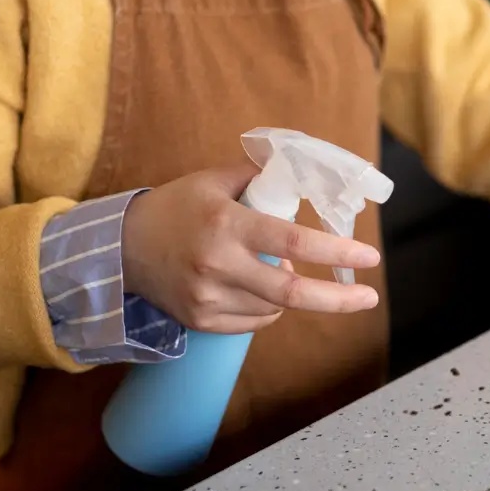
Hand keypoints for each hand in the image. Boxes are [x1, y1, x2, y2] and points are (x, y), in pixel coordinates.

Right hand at [121, 164, 380, 334]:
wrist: (120, 249)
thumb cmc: (174, 207)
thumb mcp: (215, 180)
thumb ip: (260, 174)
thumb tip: (304, 168)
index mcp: (226, 224)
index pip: (292, 239)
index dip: (335, 250)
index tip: (369, 255)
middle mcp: (218, 264)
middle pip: (292, 292)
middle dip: (338, 298)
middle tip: (369, 298)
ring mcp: (208, 297)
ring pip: (275, 307)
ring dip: (291, 291)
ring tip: (275, 266)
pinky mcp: (201, 321)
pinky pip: (255, 322)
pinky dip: (269, 308)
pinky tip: (258, 286)